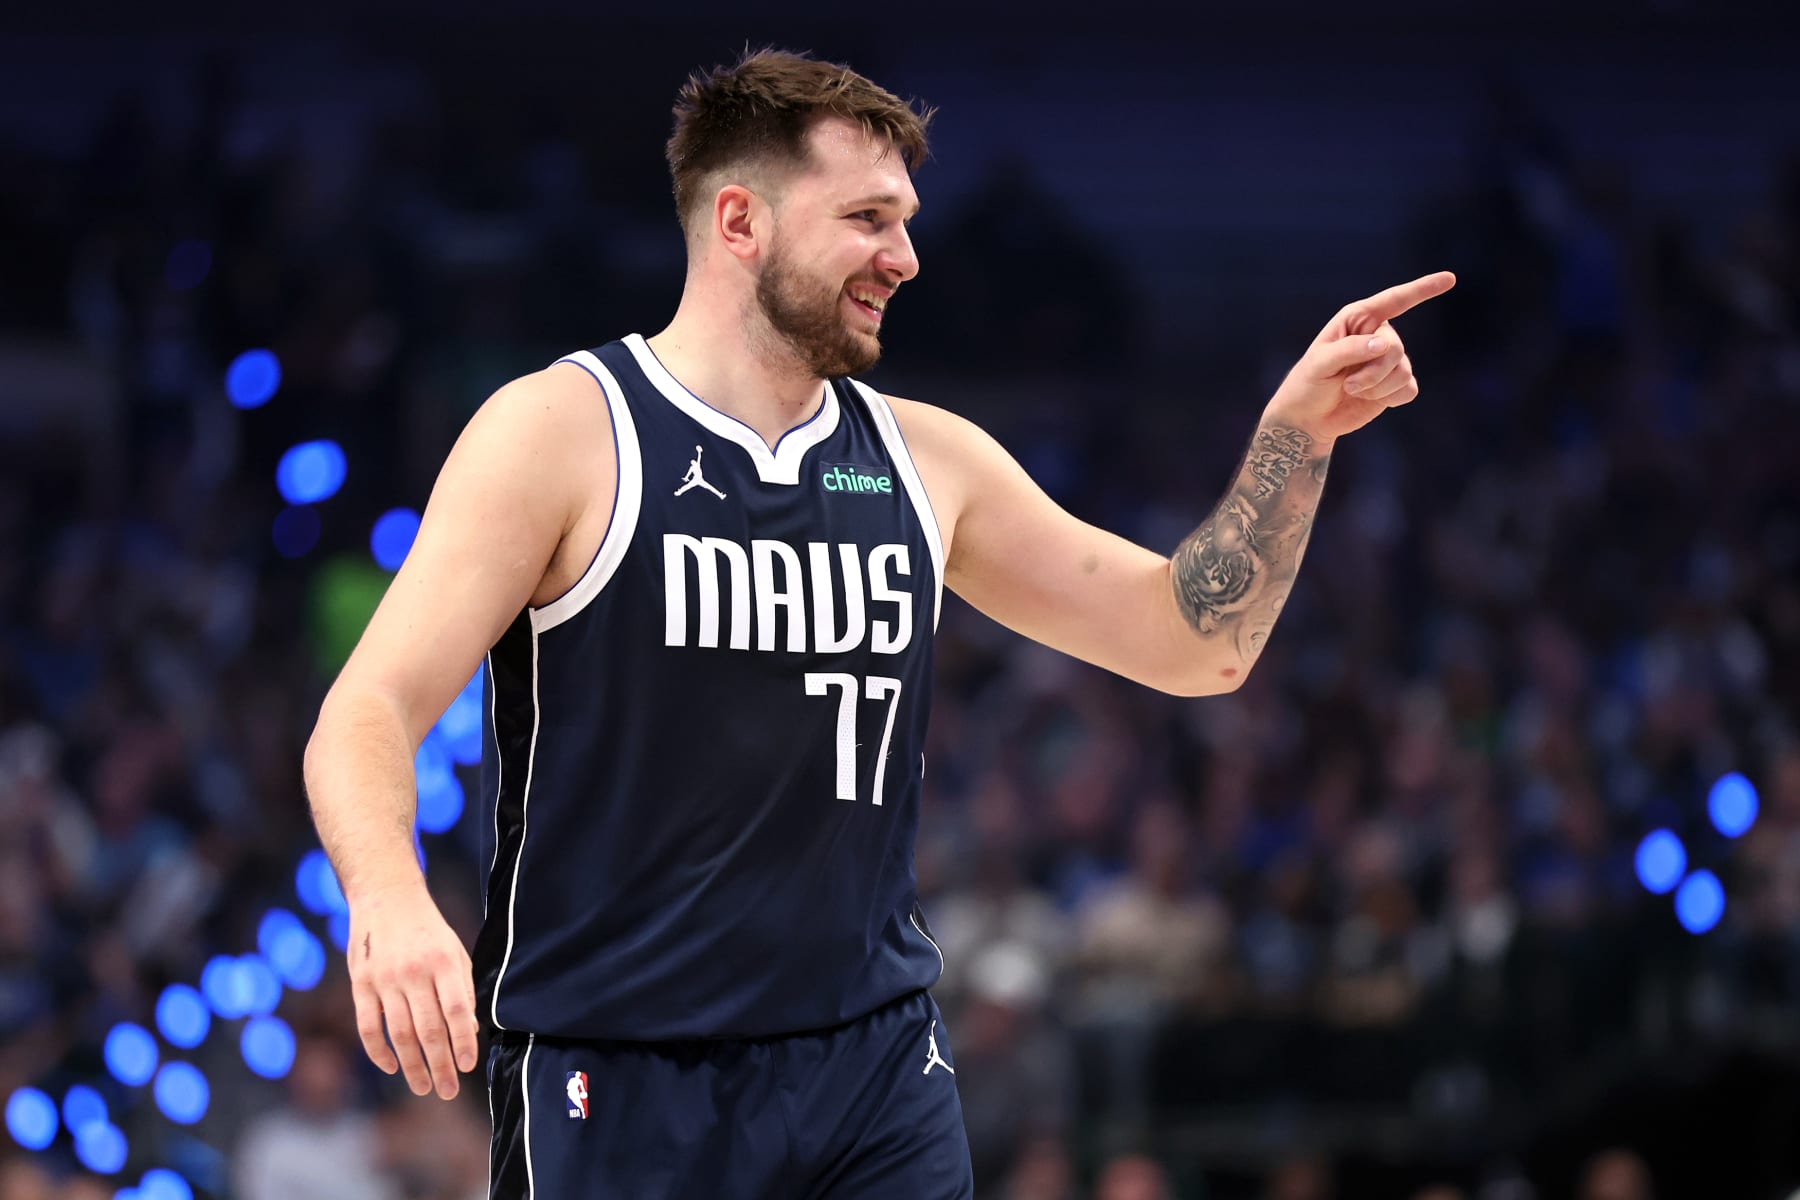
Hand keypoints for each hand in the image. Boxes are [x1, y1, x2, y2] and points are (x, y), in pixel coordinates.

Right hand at [347, 882, 478, 1099]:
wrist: (386, 897)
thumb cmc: (428, 929)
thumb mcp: (455, 951)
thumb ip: (463, 989)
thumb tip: (470, 1032)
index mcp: (443, 962)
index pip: (457, 1011)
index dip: (463, 1042)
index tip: (469, 1066)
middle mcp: (414, 972)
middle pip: (429, 1029)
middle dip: (440, 1065)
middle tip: (447, 1091)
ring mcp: (384, 979)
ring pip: (400, 1034)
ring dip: (412, 1066)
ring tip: (425, 1087)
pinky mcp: (360, 984)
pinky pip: (369, 1026)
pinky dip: (379, 1052)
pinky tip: (392, 1067)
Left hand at [1264, 271, 1455, 440]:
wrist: (1309, 418)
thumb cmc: (1308, 384)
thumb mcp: (1319, 363)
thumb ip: (1350, 350)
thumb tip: (1385, 345)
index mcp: (1358, 319)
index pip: (1395, 300)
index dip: (1422, 289)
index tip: (1449, 279)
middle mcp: (1377, 335)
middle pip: (1395, 348)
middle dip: (1372, 372)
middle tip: (1347, 383)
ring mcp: (1388, 361)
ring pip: (1402, 371)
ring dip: (1376, 388)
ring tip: (1352, 390)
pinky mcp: (1395, 384)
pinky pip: (1409, 389)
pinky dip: (1389, 398)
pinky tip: (1370, 399)